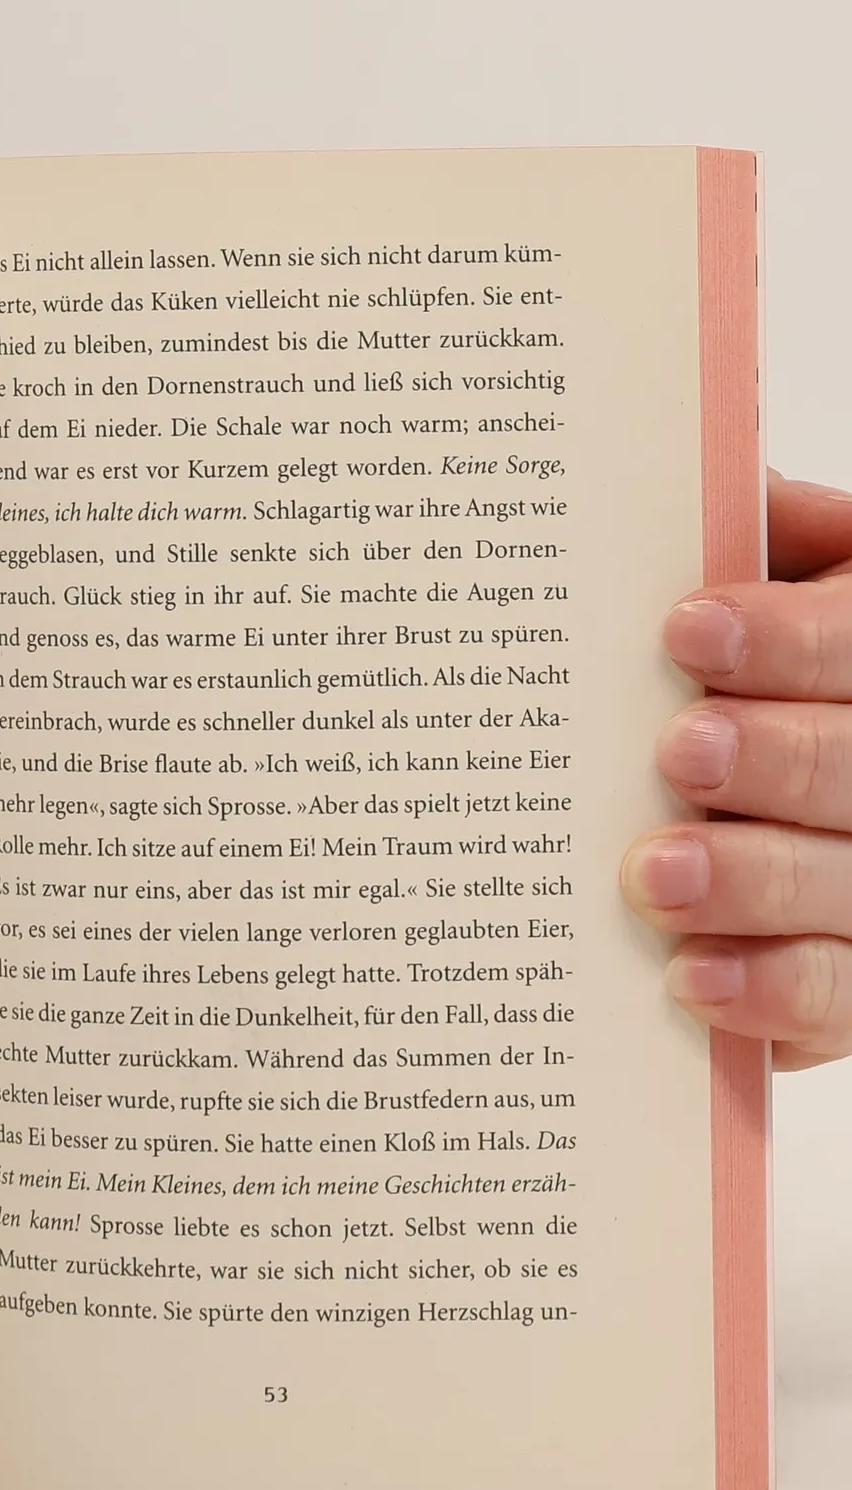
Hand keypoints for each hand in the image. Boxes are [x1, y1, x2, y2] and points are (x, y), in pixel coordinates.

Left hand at [623, 471, 851, 1068]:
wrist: (788, 816)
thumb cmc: (764, 695)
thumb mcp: (782, 607)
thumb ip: (766, 557)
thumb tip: (715, 492)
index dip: (792, 637)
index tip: (690, 625)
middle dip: (778, 755)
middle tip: (680, 750)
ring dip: (757, 880)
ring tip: (655, 873)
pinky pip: (840, 997)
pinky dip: (769, 990)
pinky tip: (688, 977)